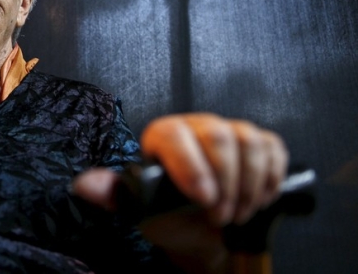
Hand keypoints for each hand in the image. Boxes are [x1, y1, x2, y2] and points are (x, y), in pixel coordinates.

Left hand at [71, 113, 287, 271]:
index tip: (202, 199)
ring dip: (249, 187)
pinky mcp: (260, 142)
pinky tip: (257, 199)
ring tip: (236, 212)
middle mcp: (197, 126)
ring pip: (249, 142)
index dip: (191, 166)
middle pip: (219, 136)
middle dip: (225, 184)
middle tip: (218, 215)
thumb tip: (83, 186)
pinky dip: (271, 180)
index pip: (175, 134)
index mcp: (164, 135)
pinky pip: (273, 148)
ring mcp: (230, 131)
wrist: (201, 230)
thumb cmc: (167, 215)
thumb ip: (114, 195)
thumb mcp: (137, 208)